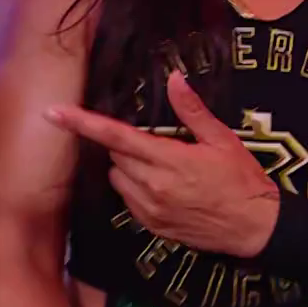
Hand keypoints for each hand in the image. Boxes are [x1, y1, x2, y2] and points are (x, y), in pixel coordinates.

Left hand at [46, 72, 278, 255]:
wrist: (254, 228)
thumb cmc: (242, 180)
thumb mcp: (223, 140)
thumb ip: (193, 111)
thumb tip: (175, 79)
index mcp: (168, 160)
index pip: (115, 137)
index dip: (82, 123)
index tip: (53, 113)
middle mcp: (151, 186)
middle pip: (115, 156)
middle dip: (127, 146)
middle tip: (160, 144)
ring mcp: (149, 209)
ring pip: (118, 179)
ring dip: (129, 168)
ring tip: (163, 167)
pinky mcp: (152, 226)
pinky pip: (129, 201)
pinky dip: (136, 189)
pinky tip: (164, 189)